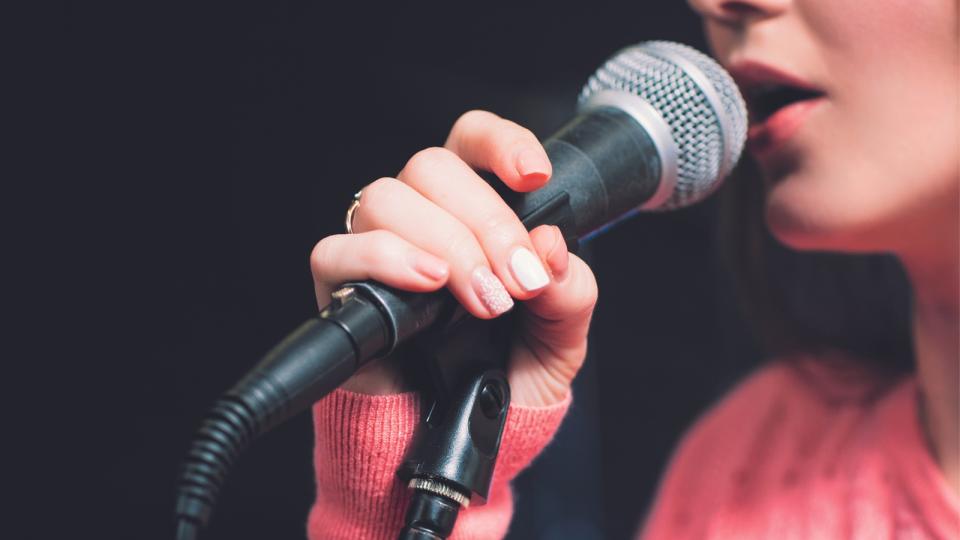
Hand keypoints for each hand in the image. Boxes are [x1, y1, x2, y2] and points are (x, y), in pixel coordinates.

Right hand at [310, 110, 597, 405]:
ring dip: (445, 245)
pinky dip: (384, 259)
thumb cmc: (509, 373)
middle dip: (486, 223)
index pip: (472, 141)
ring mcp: (377, 247)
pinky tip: (427, 284)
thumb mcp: (561, 335)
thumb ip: (569, 291)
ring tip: (481, 300)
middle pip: (432, 166)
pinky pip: (338, 250)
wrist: (474, 432)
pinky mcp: (341, 287)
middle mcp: (422, 217)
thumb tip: (550, 247)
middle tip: (517, 282)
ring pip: (387, 198)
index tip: (534, 177)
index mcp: (474, 208)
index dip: (500, 142)